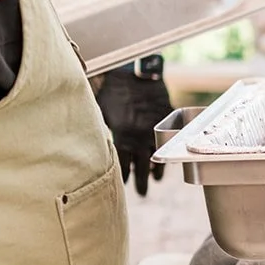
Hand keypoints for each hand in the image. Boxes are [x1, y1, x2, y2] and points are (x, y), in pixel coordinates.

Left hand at [96, 62, 173, 196]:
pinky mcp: (167, 116)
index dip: (124, 177)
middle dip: (142, 182)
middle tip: (143, 193)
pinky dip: (168, 148)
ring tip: (156, 179)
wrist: (131, 70)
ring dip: (157, 169)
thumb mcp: (100, 112)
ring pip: (158, 154)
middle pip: (142, 166)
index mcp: (123, 136)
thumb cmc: (110, 89)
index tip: (124, 186)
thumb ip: (102, 131)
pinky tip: (165, 155)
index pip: (123, 164)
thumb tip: (95, 147)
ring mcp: (156, 126)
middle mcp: (140, 135)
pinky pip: (169, 137)